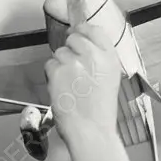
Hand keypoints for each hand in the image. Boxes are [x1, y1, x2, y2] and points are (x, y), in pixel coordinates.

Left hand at [43, 23, 122, 140]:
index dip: (83, 30)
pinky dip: (52, 76)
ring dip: (60, 65)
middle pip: (74, 37)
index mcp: (109, 57)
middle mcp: (92, 56)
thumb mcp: (110, 79)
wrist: (91, 130)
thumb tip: (83, 44)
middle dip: (70, 48)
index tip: (77, 33)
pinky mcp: (57, 71)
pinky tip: (62, 89)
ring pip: (59, 52)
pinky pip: (49, 64)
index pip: (94, 30)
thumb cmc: (100, 110)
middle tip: (72, 67)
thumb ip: (100, 59)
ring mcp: (73, 62)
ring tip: (70, 85)